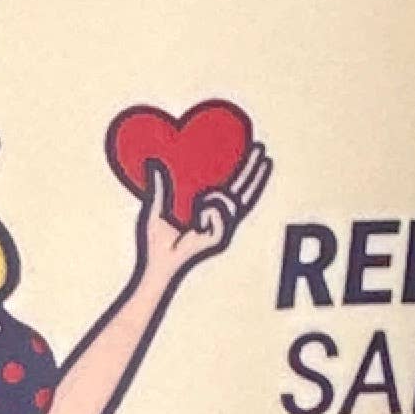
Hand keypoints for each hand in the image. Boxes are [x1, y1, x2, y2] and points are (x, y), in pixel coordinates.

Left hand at [135, 146, 270, 290]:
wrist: (157, 264)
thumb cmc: (157, 243)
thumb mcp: (156, 207)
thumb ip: (158, 186)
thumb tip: (153, 161)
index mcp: (211, 213)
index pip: (234, 188)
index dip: (246, 170)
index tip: (253, 149)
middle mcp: (220, 221)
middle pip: (244, 192)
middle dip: (254, 170)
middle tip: (261, 149)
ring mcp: (221, 230)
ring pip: (230, 202)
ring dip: (217, 197)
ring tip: (201, 203)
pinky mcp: (218, 239)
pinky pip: (217, 213)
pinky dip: (207, 210)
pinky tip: (198, 217)